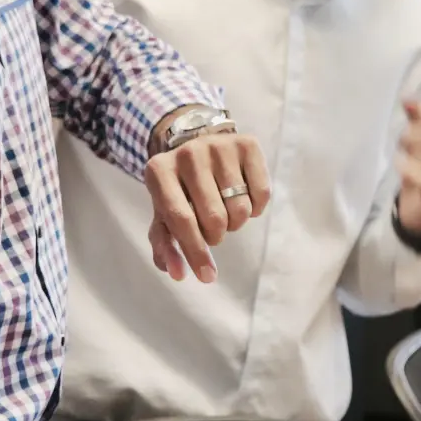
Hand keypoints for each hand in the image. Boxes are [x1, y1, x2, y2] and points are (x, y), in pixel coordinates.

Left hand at [144, 130, 269, 282]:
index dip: (195, 251)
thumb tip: (178, 273)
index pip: (180, 219)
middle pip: (214, 218)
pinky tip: (242, 198)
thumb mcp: (164, 214)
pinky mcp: (247, 143)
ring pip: (240, 209)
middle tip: (212, 229)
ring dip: (235, 223)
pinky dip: (255, 208)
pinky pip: (262, 195)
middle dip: (216, 236)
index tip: (207, 277)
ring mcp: (219, 145)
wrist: (197, 144)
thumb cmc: (179, 189)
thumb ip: (166, 245)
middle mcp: (188, 153)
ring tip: (225, 211)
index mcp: (159, 171)